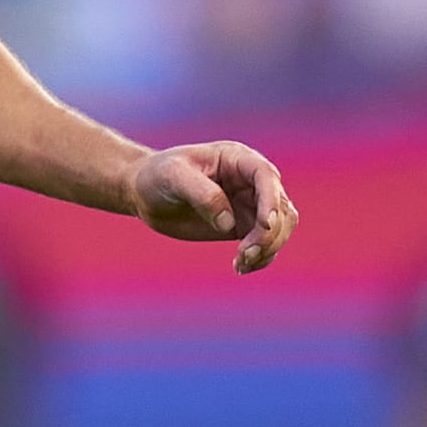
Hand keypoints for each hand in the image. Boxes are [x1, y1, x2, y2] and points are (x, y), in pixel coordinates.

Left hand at [129, 140, 296, 271]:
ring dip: (269, 248)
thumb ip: (202, 194)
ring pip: (280, 227)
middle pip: (281, 206)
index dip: (272, 201)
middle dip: (270, 233)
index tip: (266, 225)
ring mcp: (249, 204)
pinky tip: (240, 267)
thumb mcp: (173, 177)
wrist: (145, 193)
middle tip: (244, 253)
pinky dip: (261, 258)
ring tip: (241, 263)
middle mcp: (250, 181)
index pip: (266, 176)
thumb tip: (228, 223)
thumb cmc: (157, 176)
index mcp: (237, 159)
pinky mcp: (242, 226)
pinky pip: (266, 244)